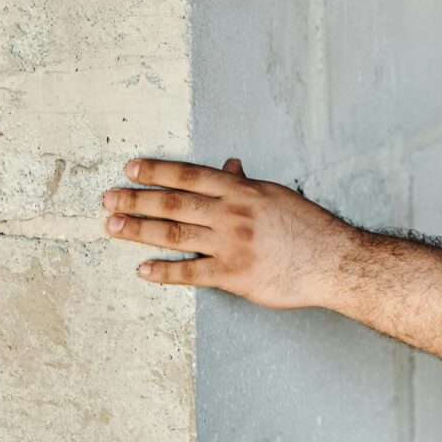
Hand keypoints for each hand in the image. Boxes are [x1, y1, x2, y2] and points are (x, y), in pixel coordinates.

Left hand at [101, 157, 356, 309]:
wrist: (333, 261)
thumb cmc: (308, 228)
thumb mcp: (275, 196)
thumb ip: (245, 184)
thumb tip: (229, 166)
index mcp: (241, 191)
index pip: (189, 175)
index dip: (156, 171)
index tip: (130, 169)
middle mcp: (232, 213)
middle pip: (173, 203)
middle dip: (136, 200)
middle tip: (109, 200)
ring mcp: (231, 244)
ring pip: (175, 234)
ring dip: (139, 231)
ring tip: (113, 227)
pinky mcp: (234, 275)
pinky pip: (191, 272)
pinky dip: (165, 271)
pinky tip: (143, 269)